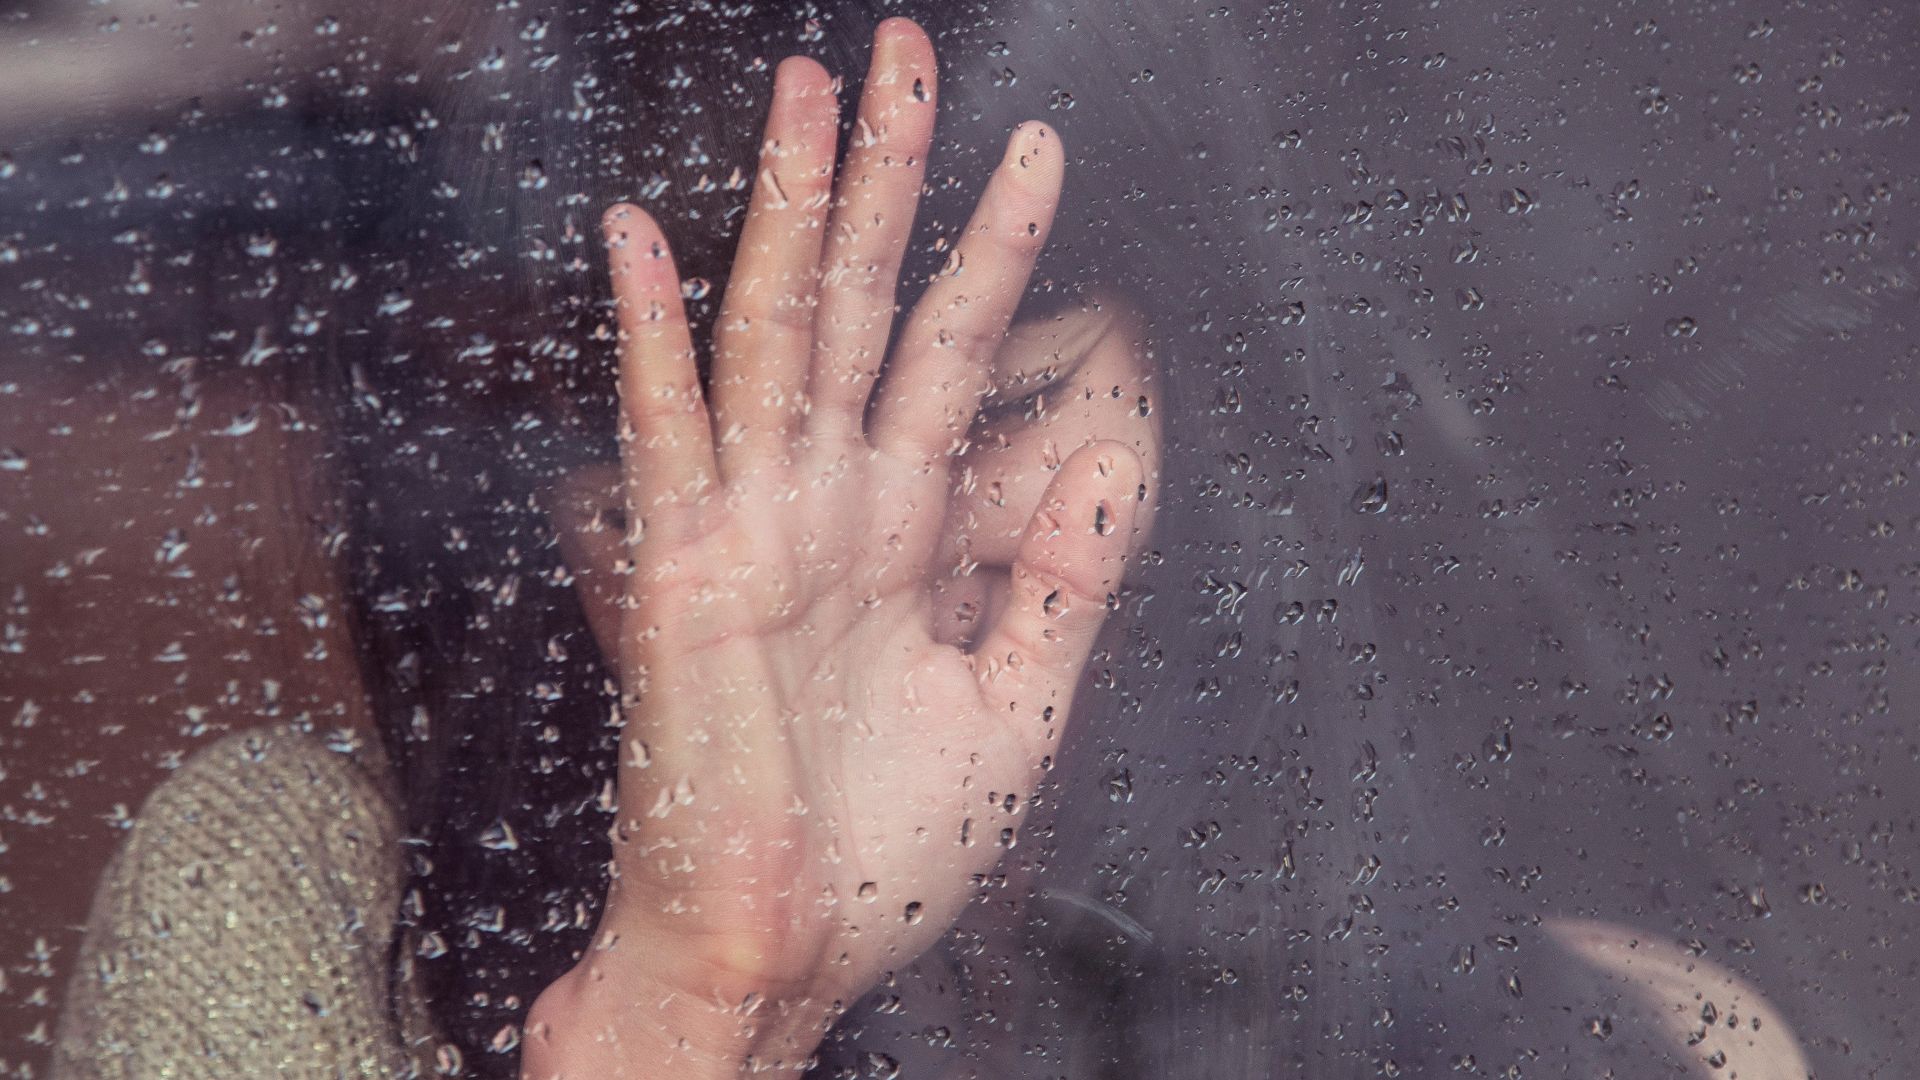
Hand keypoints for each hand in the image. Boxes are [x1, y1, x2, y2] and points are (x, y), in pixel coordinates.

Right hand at [525, 18, 1156, 1077]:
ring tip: (812, 92)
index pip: (946, 358)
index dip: (992, 255)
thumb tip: (1108, 454)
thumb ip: (1062, 581)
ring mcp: (749, 533)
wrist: (783, 960)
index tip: (1035, 156)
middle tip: (906, 57)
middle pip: (857, 309)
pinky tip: (645, 238)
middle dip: (887, 182)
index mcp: (895, 539)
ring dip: (790, 213)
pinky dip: (652, 337)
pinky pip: (670, 437)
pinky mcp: (684, 578)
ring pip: (774, 337)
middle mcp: (821, 512)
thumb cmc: (876, 857)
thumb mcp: (1012, 707)